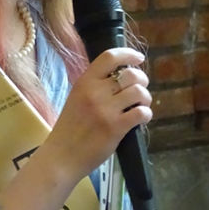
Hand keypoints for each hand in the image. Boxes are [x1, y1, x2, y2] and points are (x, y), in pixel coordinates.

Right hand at [43, 47, 152, 184]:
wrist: (62, 156)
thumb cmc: (69, 128)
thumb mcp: (76, 98)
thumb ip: (94, 86)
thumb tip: (120, 76)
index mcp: (84, 82)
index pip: (109, 57)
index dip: (128, 54)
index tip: (138, 58)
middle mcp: (95, 92)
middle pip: (130, 74)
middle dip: (142, 80)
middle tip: (140, 89)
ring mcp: (106, 110)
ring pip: (139, 92)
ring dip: (145, 98)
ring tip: (140, 105)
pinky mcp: (116, 127)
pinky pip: (141, 112)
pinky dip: (146, 114)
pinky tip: (140, 118)